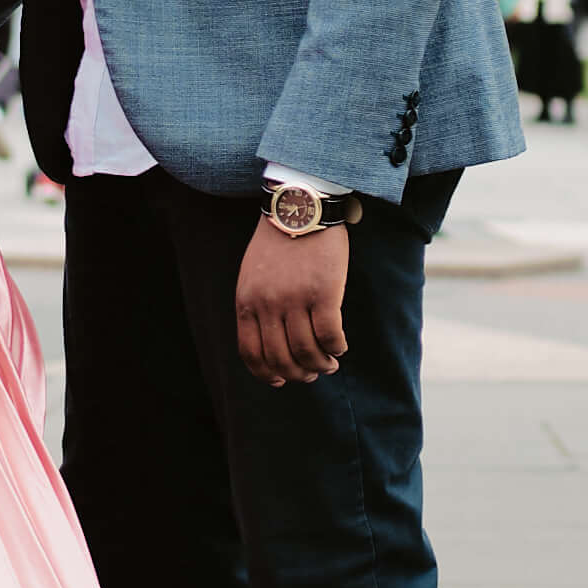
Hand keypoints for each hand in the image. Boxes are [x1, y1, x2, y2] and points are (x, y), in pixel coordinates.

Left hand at [235, 213, 349, 387]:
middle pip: (281, 359)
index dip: (267, 374)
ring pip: (307, 352)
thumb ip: (256, 305)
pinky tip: (340, 346)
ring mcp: (295, 299)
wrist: (299, 206)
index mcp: (247, 302)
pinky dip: (336, 347)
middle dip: (299, 374)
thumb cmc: (278, 240)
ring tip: (330, 363)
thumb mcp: (253, 274)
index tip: (281, 381)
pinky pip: (330, 335)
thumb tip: (271, 342)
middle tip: (313, 374)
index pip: (251, 353)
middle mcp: (268, 305)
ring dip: (321, 365)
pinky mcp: (323, 292)